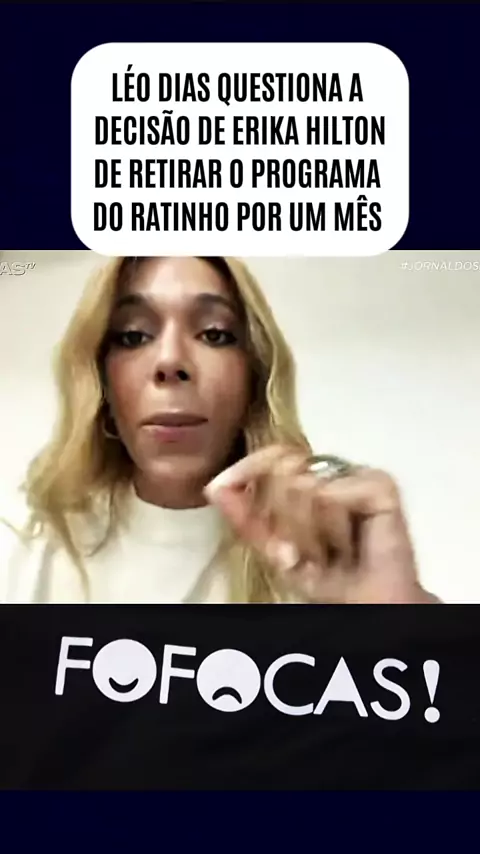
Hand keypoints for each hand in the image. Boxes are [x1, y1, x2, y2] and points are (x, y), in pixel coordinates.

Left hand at [205, 445, 438, 603]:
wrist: (366, 603)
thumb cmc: (326, 579)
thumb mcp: (273, 550)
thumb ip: (244, 517)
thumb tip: (213, 486)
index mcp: (307, 477)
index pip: (270, 455)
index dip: (246, 469)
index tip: (219, 487)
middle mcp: (331, 469)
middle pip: (282, 471)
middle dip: (286, 521)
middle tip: (307, 550)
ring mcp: (356, 473)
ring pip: (304, 487)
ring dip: (310, 533)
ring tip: (330, 552)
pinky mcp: (379, 483)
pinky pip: (330, 496)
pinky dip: (333, 529)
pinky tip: (349, 544)